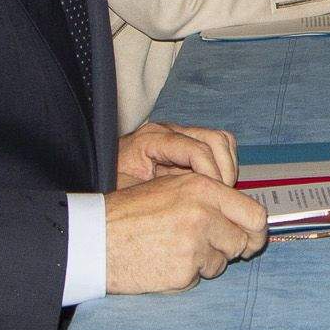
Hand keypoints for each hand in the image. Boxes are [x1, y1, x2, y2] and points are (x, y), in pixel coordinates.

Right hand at [105, 170, 266, 294]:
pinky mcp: (183, 272)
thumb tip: (245, 215)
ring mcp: (194, 245)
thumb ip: (209, 197)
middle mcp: (203, 214)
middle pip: (243, 241)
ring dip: (206, 261)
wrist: (93, 239)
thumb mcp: (170, 188)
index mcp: (203, 188)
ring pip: (222, 261)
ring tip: (174, 251)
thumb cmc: (129, 213)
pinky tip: (163, 263)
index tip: (252, 237)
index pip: (254, 214)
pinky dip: (186, 275)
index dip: (256, 230)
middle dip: (233, 247)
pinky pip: (199, 278)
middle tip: (212, 249)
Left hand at [117, 120, 236, 188]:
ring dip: (227, 167)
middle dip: (223, 170)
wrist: (102, 192)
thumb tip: (198, 197)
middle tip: (220, 197)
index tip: (214, 198)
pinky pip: (218, 147)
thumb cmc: (112, 193)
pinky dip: (224, 165)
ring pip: (222, 141)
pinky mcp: (187, 145)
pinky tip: (215, 186)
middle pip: (215, 139)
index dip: (212, 175)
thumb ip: (160, 193)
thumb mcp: (130, 195)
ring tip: (219, 192)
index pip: (197, 149)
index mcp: (151, 138)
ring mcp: (180, 135)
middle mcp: (168, 131)